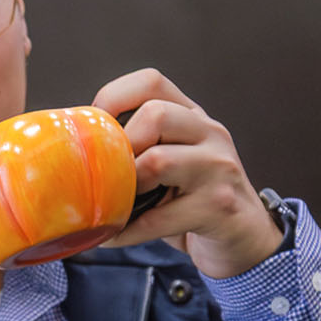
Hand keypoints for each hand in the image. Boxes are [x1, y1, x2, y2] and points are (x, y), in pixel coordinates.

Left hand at [92, 68, 283, 277]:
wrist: (246, 238)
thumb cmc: (195, 200)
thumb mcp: (174, 160)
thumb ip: (141, 145)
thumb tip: (74, 149)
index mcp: (194, 117)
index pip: (152, 82)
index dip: (114, 97)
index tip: (93, 127)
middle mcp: (211, 134)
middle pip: (155, 115)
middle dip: (121, 145)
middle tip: (108, 174)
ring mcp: (219, 169)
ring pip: (158, 161)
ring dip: (124, 188)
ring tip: (111, 205)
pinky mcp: (218, 207)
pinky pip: (159, 218)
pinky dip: (127, 230)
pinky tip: (113, 235)